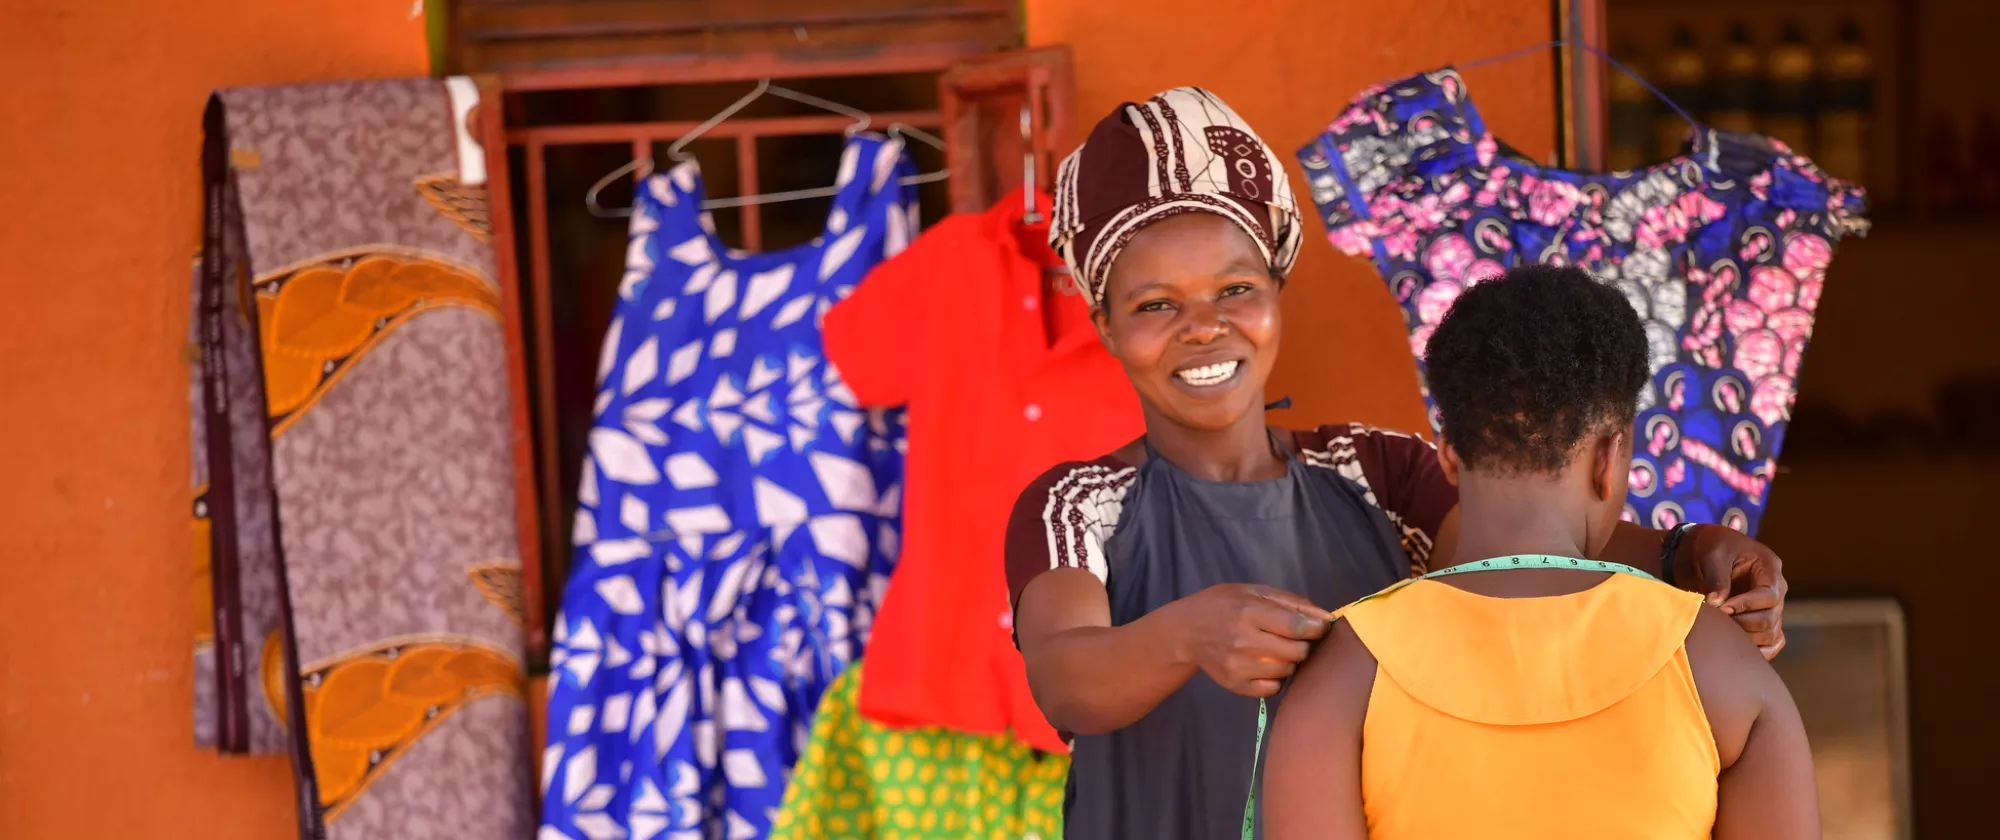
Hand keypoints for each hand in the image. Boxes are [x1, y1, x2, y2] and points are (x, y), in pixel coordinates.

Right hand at [1171, 584, 1331, 697]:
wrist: (1185, 631)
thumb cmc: (1223, 605)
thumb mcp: (1253, 592)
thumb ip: (1291, 602)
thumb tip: (1326, 617)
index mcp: (1248, 612)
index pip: (1295, 626)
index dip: (1316, 628)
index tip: (1321, 627)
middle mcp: (1243, 641)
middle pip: (1297, 652)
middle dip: (1304, 644)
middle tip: (1296, 638)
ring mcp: (1238, 667)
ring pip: (1287, 671)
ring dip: (1290, 660)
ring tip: (1277, 649)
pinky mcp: (1235, 685)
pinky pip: (1273, 689)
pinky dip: (1276, 678)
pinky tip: (1266, 665)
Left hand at [1687, 525, 1788, 658]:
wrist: (1706, 551)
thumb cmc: (1711, 547)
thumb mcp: (1711, 555)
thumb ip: (1716, 578)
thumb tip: (1716, 604)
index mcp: (1769, 568)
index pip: (1769, 596)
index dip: (1746, 605)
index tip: (1721, 607)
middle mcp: (1777, 589)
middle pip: (1770, 619)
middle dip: (1742, 623)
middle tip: (1715, 620)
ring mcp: (1773, 607)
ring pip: (1771, 634)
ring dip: (1746, 638)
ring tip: (1720, 630)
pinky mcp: (1764, 620)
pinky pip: (1772, 643)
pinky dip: (1757, 650)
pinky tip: (1734, 646)